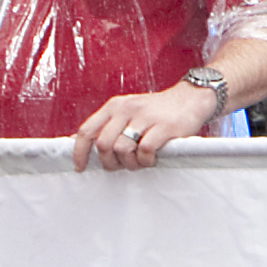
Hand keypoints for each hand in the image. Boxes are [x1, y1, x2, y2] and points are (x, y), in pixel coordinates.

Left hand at [72, 81, 219, 173]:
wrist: (191, 98)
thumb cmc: (156, 111)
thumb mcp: (127, 111)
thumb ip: (105, 125)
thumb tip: (76, 141)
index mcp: (114, 106)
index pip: (87, 130)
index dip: (79, 152)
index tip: (80, 167)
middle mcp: (127, 109)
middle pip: (104, 144)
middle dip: (109, 162)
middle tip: (120, 166)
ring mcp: (145, 117)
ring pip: (122, 149)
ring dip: (129, 163)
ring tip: (138, 162)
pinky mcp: (164, 127)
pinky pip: (144, 151)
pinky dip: (146, 161)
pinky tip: (151, 158)